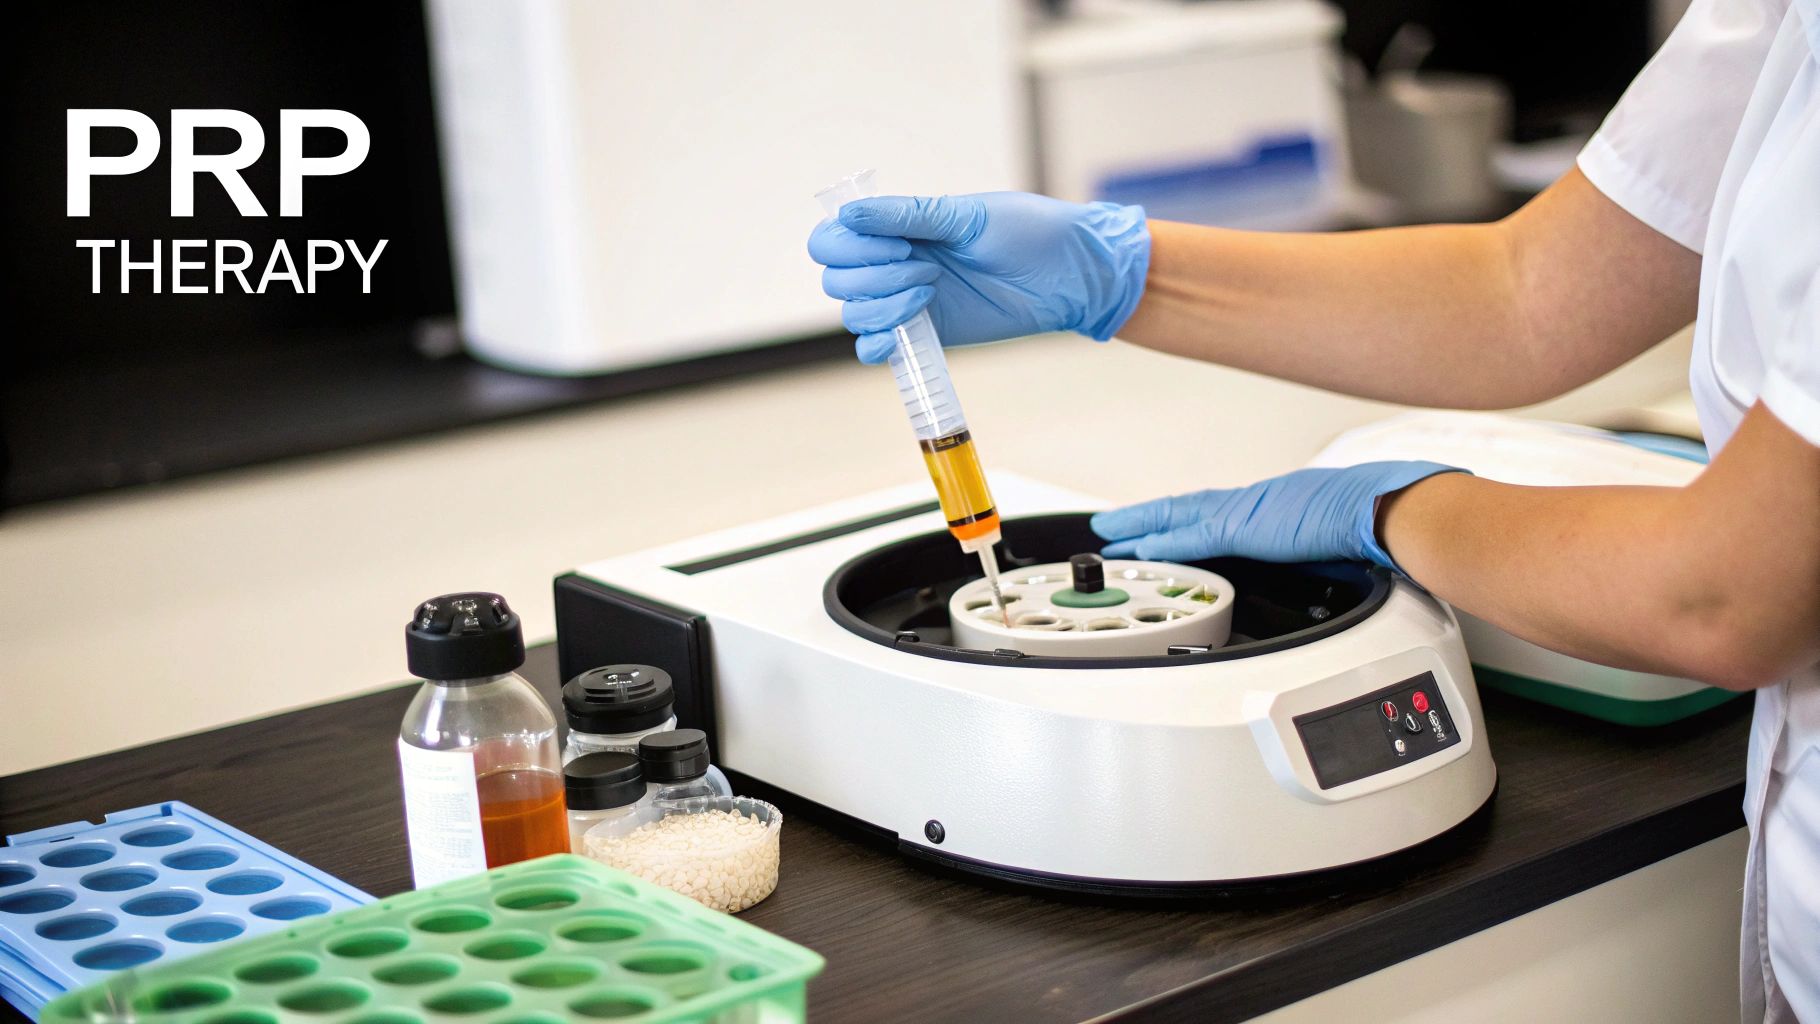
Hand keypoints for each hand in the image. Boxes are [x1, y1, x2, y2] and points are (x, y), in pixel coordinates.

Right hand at [806, 191, 1149, 362]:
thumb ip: (908, 215)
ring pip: (852, 313)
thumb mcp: (967, 217)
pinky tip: (902, 335)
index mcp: (899, 226)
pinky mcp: (926, 334)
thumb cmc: (1029, 234)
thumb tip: (849, 212)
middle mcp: (895, 262)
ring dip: (882, 306)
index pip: (833, 237)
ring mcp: (907, 300)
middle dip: (874, 275)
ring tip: (931, 291)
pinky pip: (875, 348)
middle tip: (929, 268)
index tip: (899, 243)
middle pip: (836, 279)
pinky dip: (877, 345)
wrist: (1071, 278)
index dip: (849, 245)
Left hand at [1090, 462, 1465, 571]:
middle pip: (1188, 509)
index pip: (1220, 510)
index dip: (1188, 519)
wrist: (1389, 506)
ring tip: (1111, 535)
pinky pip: (1193, 538)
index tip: (1165, 526)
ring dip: (1141, 528)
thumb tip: (1333, 560)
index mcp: (1278, 504)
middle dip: (1148, 519)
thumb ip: (1324, 546)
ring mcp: (1248, 512)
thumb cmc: (1380, 520)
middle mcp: (1257, 501)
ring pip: (1179, 518)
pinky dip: (1164, 544)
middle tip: (1114, 526)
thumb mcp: (1341, 535)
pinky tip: (1141, 550)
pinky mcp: (1247, 528)